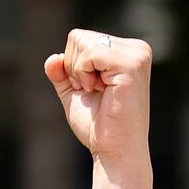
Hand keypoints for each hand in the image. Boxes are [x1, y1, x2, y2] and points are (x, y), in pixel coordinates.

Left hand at [44, 27, 150, 165]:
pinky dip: (84, 74)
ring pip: (82, 43)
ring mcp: (137, 55)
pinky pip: (90, 53)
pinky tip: (101, 91)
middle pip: (78, 37)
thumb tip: (52, 59)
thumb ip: (62, 73)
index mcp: (126, 52)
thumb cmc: (98, 127)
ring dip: (80, 73)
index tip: (92, 90)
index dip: (73, 67)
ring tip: (99, 93)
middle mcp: (136, 49)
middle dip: (75, 69)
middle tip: (94, 93)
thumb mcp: (75, 94)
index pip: (81, 38)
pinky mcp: (132, 64)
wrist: (115, 152)